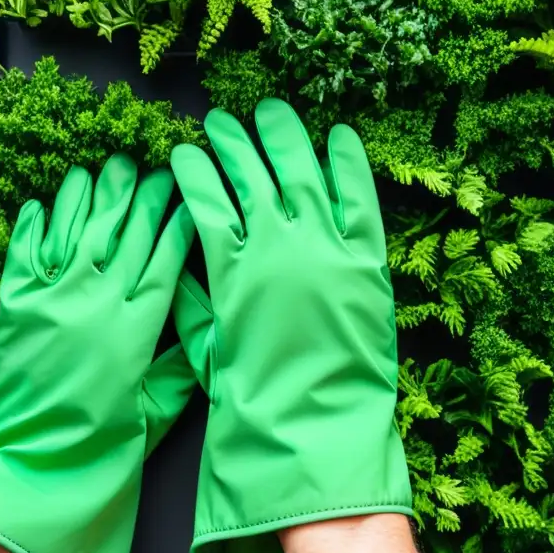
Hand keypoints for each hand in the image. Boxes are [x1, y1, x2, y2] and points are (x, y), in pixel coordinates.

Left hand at [0, 154, 195, 552]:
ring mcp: (51, 301)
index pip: (163, 256)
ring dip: (89, 194)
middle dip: (140, 193)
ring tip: (101, 168)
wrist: (39, 470)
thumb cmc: (104, 447)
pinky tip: (43, 199)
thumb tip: (208, 326)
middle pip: (123, 231)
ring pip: (75, 228)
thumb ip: (184, 364)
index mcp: (136, 327)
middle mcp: (95, 303)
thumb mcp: (158, 408)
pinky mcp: (15, 308)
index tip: (185, 190)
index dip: (176, 218)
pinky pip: (25, 251)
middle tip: (148, 165)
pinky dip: (33, 222)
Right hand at [171, 99, 411, 552]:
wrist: (316, 441)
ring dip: (284, 136)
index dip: (193, 168)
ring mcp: (326, 250)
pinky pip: (359, 198)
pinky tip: (337, 135)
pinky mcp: (368, 263)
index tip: (185, 151)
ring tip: (272, 112)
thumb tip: (188, 257)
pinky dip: (348, 163)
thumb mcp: (208, 351)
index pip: (205, 197)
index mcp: (231, 269)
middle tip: (222, 121)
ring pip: (301, 171)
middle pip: (251, 172)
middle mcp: (276, 247)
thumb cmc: (253, 404)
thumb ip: (196, 300)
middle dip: (232, 140)